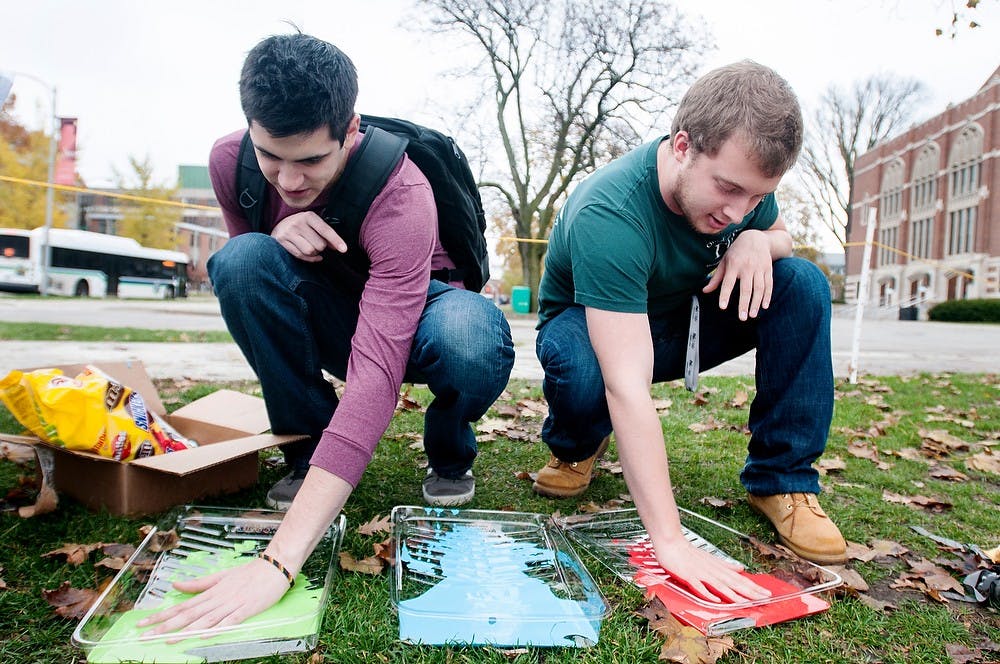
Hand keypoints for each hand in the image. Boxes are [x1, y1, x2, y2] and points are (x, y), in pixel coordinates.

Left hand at [136, 557, 290, 636]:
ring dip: (185, 630)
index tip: (143, 623)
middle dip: (165, 625)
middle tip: (146, 635)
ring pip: (204, 619)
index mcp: (211, 591)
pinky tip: (203, 635)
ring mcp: (231, 604)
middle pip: (188, 614)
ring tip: (167, 639)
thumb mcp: (221, 576)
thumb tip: (176, 585)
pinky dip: (215, 628)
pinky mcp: (246, 610)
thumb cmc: (249, 572)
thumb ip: (198, 584)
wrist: (275, 566)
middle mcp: (217, 599)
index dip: (161, 615)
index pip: (181, 606)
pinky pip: (228, 621)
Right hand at [271, 211, 346, 261]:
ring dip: (314, 253)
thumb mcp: (314, 223)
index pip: (325, 230)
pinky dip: (309, 258)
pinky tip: (310, 255)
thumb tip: (338, 248)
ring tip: (311, 246)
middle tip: (317, 243)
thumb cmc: (303, 224)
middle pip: (319, 245)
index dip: (336, 240)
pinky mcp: (282, 241)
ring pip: (310, 251)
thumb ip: (326, 234)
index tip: (344, 249)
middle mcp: (298, 223)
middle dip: (322, 247)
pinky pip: (300, 255)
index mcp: (309, 216)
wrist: (280, 223)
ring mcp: (288, 232)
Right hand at [650, 535, 771, 602]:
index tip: (766, 593)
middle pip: (734, 583)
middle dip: (750, 592)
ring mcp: (701, 573)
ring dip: (734, 595)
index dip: (753, 587)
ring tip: (746, 602)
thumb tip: (741, 568)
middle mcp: (712, 571)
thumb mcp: (711, 558)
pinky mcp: (688, 576)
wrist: (671, 542)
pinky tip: (716, 600)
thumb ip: (726, 565)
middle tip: (765, 599)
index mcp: (718, 568)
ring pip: (720, 585)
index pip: (739, 579)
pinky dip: (708, 593)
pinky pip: (699, 587)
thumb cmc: (688, 551)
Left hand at [702, 229, 772, 320]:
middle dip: (744, 304)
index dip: (725, 295)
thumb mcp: (724, 261)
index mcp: (733, 265)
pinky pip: (769, 285)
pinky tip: (764, 306)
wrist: (755, 237)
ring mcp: (759, 268)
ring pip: (759, 288)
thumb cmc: (736, 252)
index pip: (728, 283)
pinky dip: (767, 296)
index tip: (723, 307)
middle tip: (742, 318)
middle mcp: (747, 267)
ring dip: (756, 303)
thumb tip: (705, 291)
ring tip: (752, 315)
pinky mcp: (768, 269)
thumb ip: (716, 277)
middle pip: (746, 288)